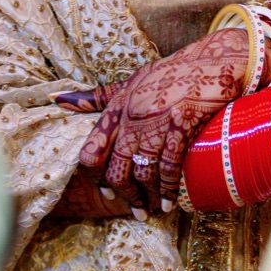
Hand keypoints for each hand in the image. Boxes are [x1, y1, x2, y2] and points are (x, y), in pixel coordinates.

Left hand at [52, 27, 249, 213]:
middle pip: (116, 168)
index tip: (108, 192)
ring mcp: (155, 121)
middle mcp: (130, 116)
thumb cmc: (170, 73)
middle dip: (126, 195)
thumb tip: (55, 100)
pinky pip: (169, 166)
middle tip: (136, 210)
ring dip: (147, 197)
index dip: (96, 177)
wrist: (214, 60)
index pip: (91, 150)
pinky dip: (169, 189)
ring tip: (153, 210)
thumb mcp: (128, 82)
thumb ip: (95, 98)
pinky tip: (172, 203)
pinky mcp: (181, 124)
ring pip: (141, 171)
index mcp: (115, 108)